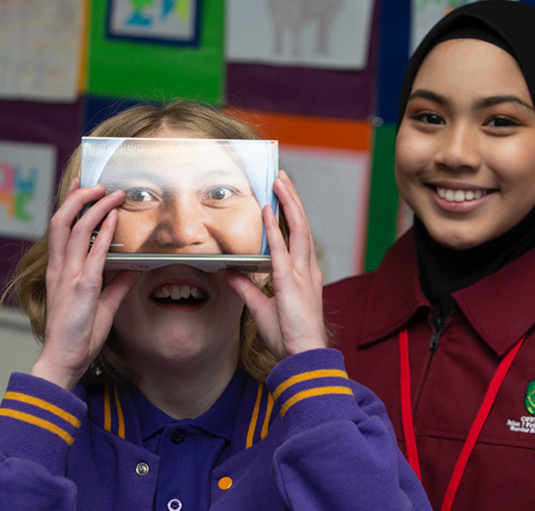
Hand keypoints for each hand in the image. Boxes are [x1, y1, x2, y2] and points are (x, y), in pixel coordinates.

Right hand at [30, 178, 139, 389]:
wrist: (65, 359)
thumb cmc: (79, 335)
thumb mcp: (103, 304)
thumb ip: (117, 284)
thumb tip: (134, 268)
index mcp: (60, 271)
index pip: (60, 229)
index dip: (69, 205)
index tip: (80, 186)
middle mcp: (60, 269)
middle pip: (62, 221)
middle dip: (78, 198)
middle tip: (96, 183)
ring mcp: (69, 277)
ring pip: (75, 230)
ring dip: (94, 208)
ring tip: (110, 193)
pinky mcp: (82, 288)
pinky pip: (93, 253)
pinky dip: (103, 233)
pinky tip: (113, 218)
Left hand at [223, 171, 327, 359]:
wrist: (302, 357)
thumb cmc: (289, 336)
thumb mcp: (260, 307)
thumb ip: (245, 288)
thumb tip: (228, 271)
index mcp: (302, 275)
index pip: (297, 236)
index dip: (290, 214)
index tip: (281, 195)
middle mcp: (306, 269)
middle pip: (301, 225)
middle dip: (291, 200)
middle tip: (281, 178)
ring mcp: (301, 274)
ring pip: (297, 230)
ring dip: (288, 204)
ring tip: (280, 182)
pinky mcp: (291, 283)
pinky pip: (282, 250)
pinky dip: (275, 229)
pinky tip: (268, 211)